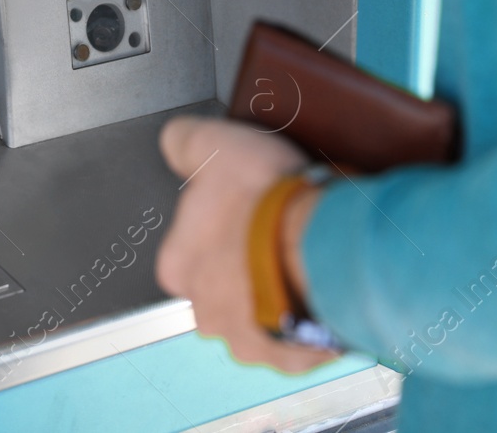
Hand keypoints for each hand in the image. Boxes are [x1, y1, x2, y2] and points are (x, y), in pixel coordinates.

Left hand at [155, 115, 338, 371]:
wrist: (320, 245)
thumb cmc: (266, 203)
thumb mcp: (214, 145)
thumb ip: (185, 142)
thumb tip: (174, 139)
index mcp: (180, 266)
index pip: (188, 247)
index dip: (218, 224)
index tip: (244, 209)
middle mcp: (208, 311)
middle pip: (224, 286)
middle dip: (249, 265)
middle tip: (278, 233)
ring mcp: (252, 339)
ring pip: (262, 315)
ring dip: (280, 294)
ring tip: (305, 260)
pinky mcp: (294, 356)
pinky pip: (301, 338)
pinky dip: (311, 317)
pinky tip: (322, 288)